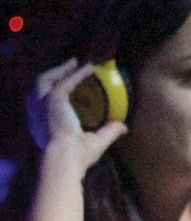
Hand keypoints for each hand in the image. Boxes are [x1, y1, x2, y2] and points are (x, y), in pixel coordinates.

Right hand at [26, 58, 126, 172]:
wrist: (66, 158)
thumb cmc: (77, 156)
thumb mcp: (95, 142)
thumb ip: (108, 132)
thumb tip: (123, 127)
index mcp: (42, 125)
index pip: (43, 104)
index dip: (51, 93)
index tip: (63, 86)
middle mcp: (37, 113)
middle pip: (40, 86)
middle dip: (54, 75)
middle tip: (69, 66)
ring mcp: (42, 105)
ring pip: (46, 79)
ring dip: (61, 69)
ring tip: (76, 62)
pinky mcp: (53, 99)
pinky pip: (65, 81)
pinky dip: (77, 74)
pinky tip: (89, 67)